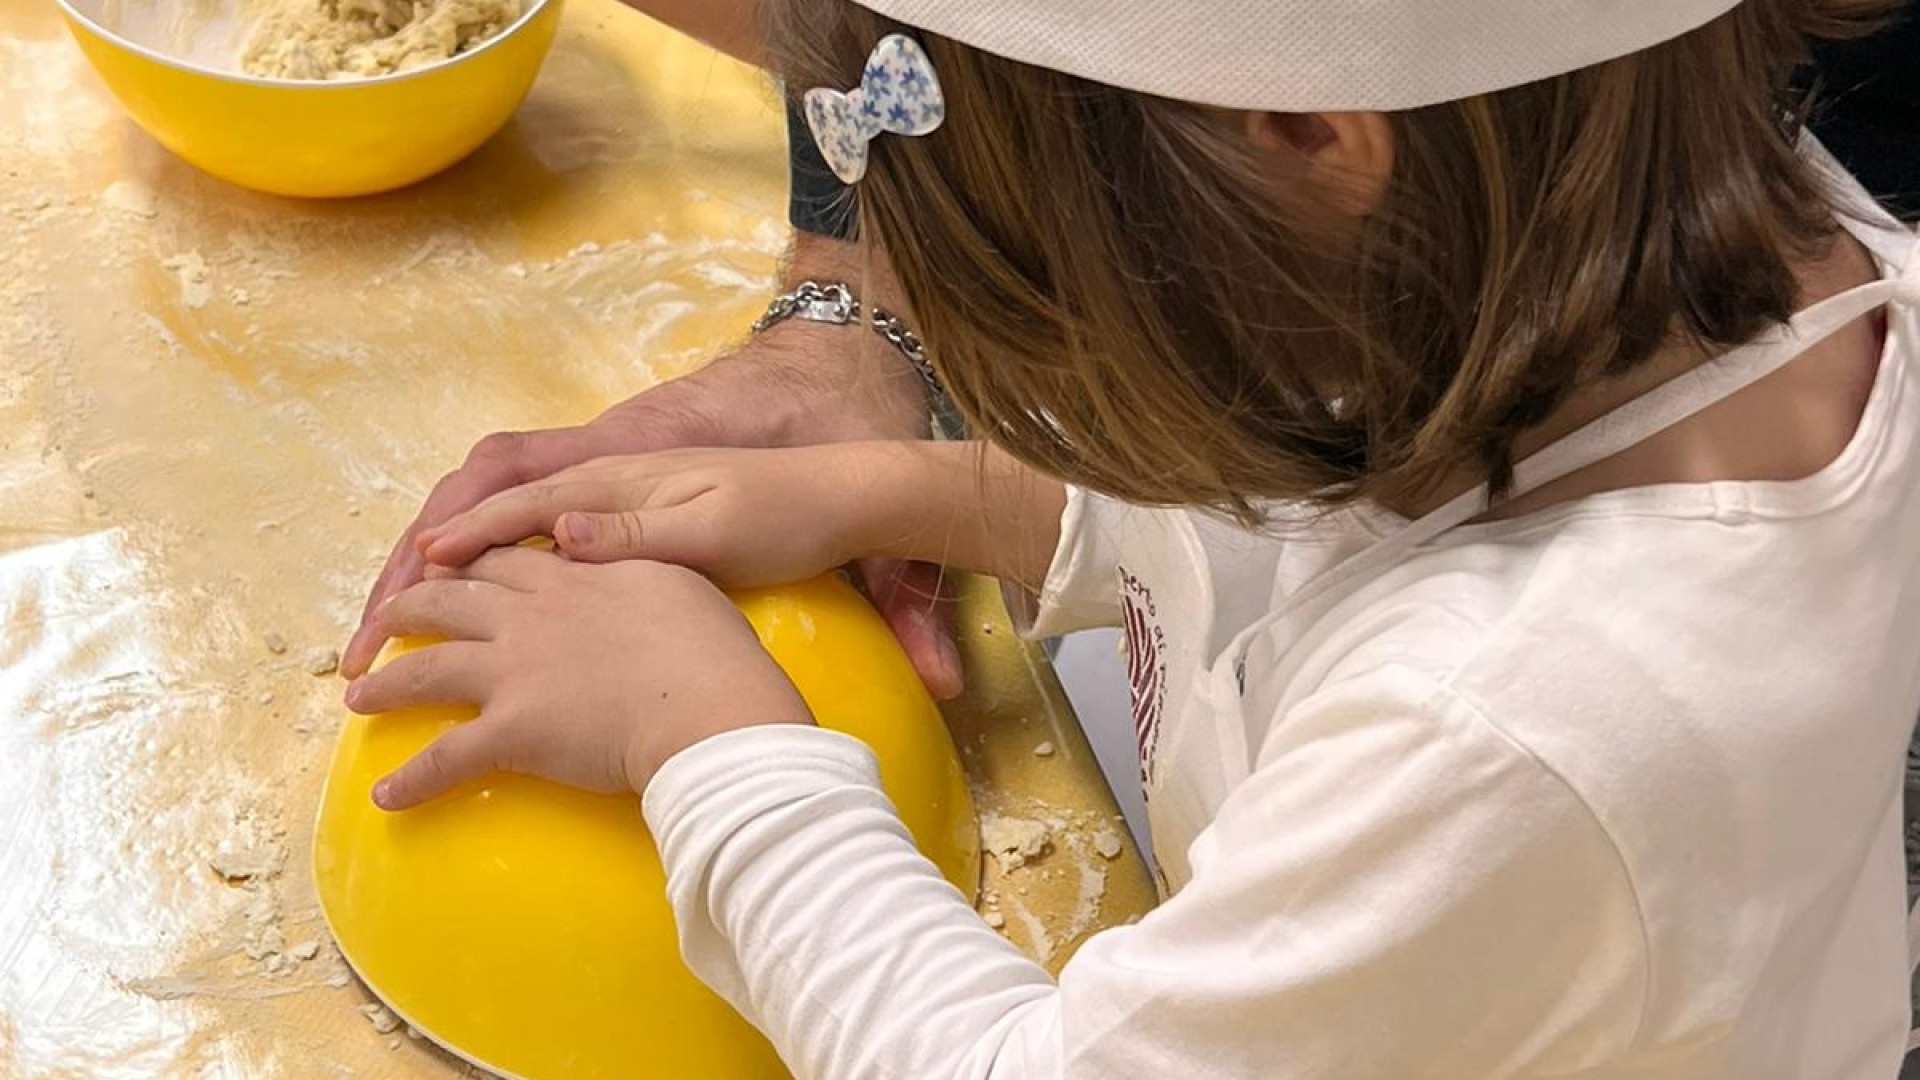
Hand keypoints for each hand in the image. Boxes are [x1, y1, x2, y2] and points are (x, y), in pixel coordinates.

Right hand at [343, 315, 961, 694]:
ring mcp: (606, 477)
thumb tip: (556, 535)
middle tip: (373, 624)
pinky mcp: (620, 497)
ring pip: (495, 500)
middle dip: (419, 551)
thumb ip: (641, 533)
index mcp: (615, 466)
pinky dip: (480, 549)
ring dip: (439, 550)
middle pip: (481, 493)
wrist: (844, 474)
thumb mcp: (724, 526)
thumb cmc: (789, 504)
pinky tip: (465, 594)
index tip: (406, 592)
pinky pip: (524, 515)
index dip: (453, 543)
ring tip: (392, 617)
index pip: (509, 498)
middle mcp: (598, 463)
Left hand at [345, 546, 811, 808]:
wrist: (710, 706)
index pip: (502, 558)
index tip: (446, 565)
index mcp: (572, 578)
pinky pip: (447, 757)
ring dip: (386, 683)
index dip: (468, 560)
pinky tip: (385, 796)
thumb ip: (629, 561)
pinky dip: (412, 779)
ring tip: (357, 696)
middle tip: (383, 621)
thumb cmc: (712, 649)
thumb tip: (604, 555)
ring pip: (428, 669)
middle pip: (448, 600)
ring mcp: (515, 671)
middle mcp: (531, 616)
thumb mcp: (675, 578)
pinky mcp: (513, 730)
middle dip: (407, 607)